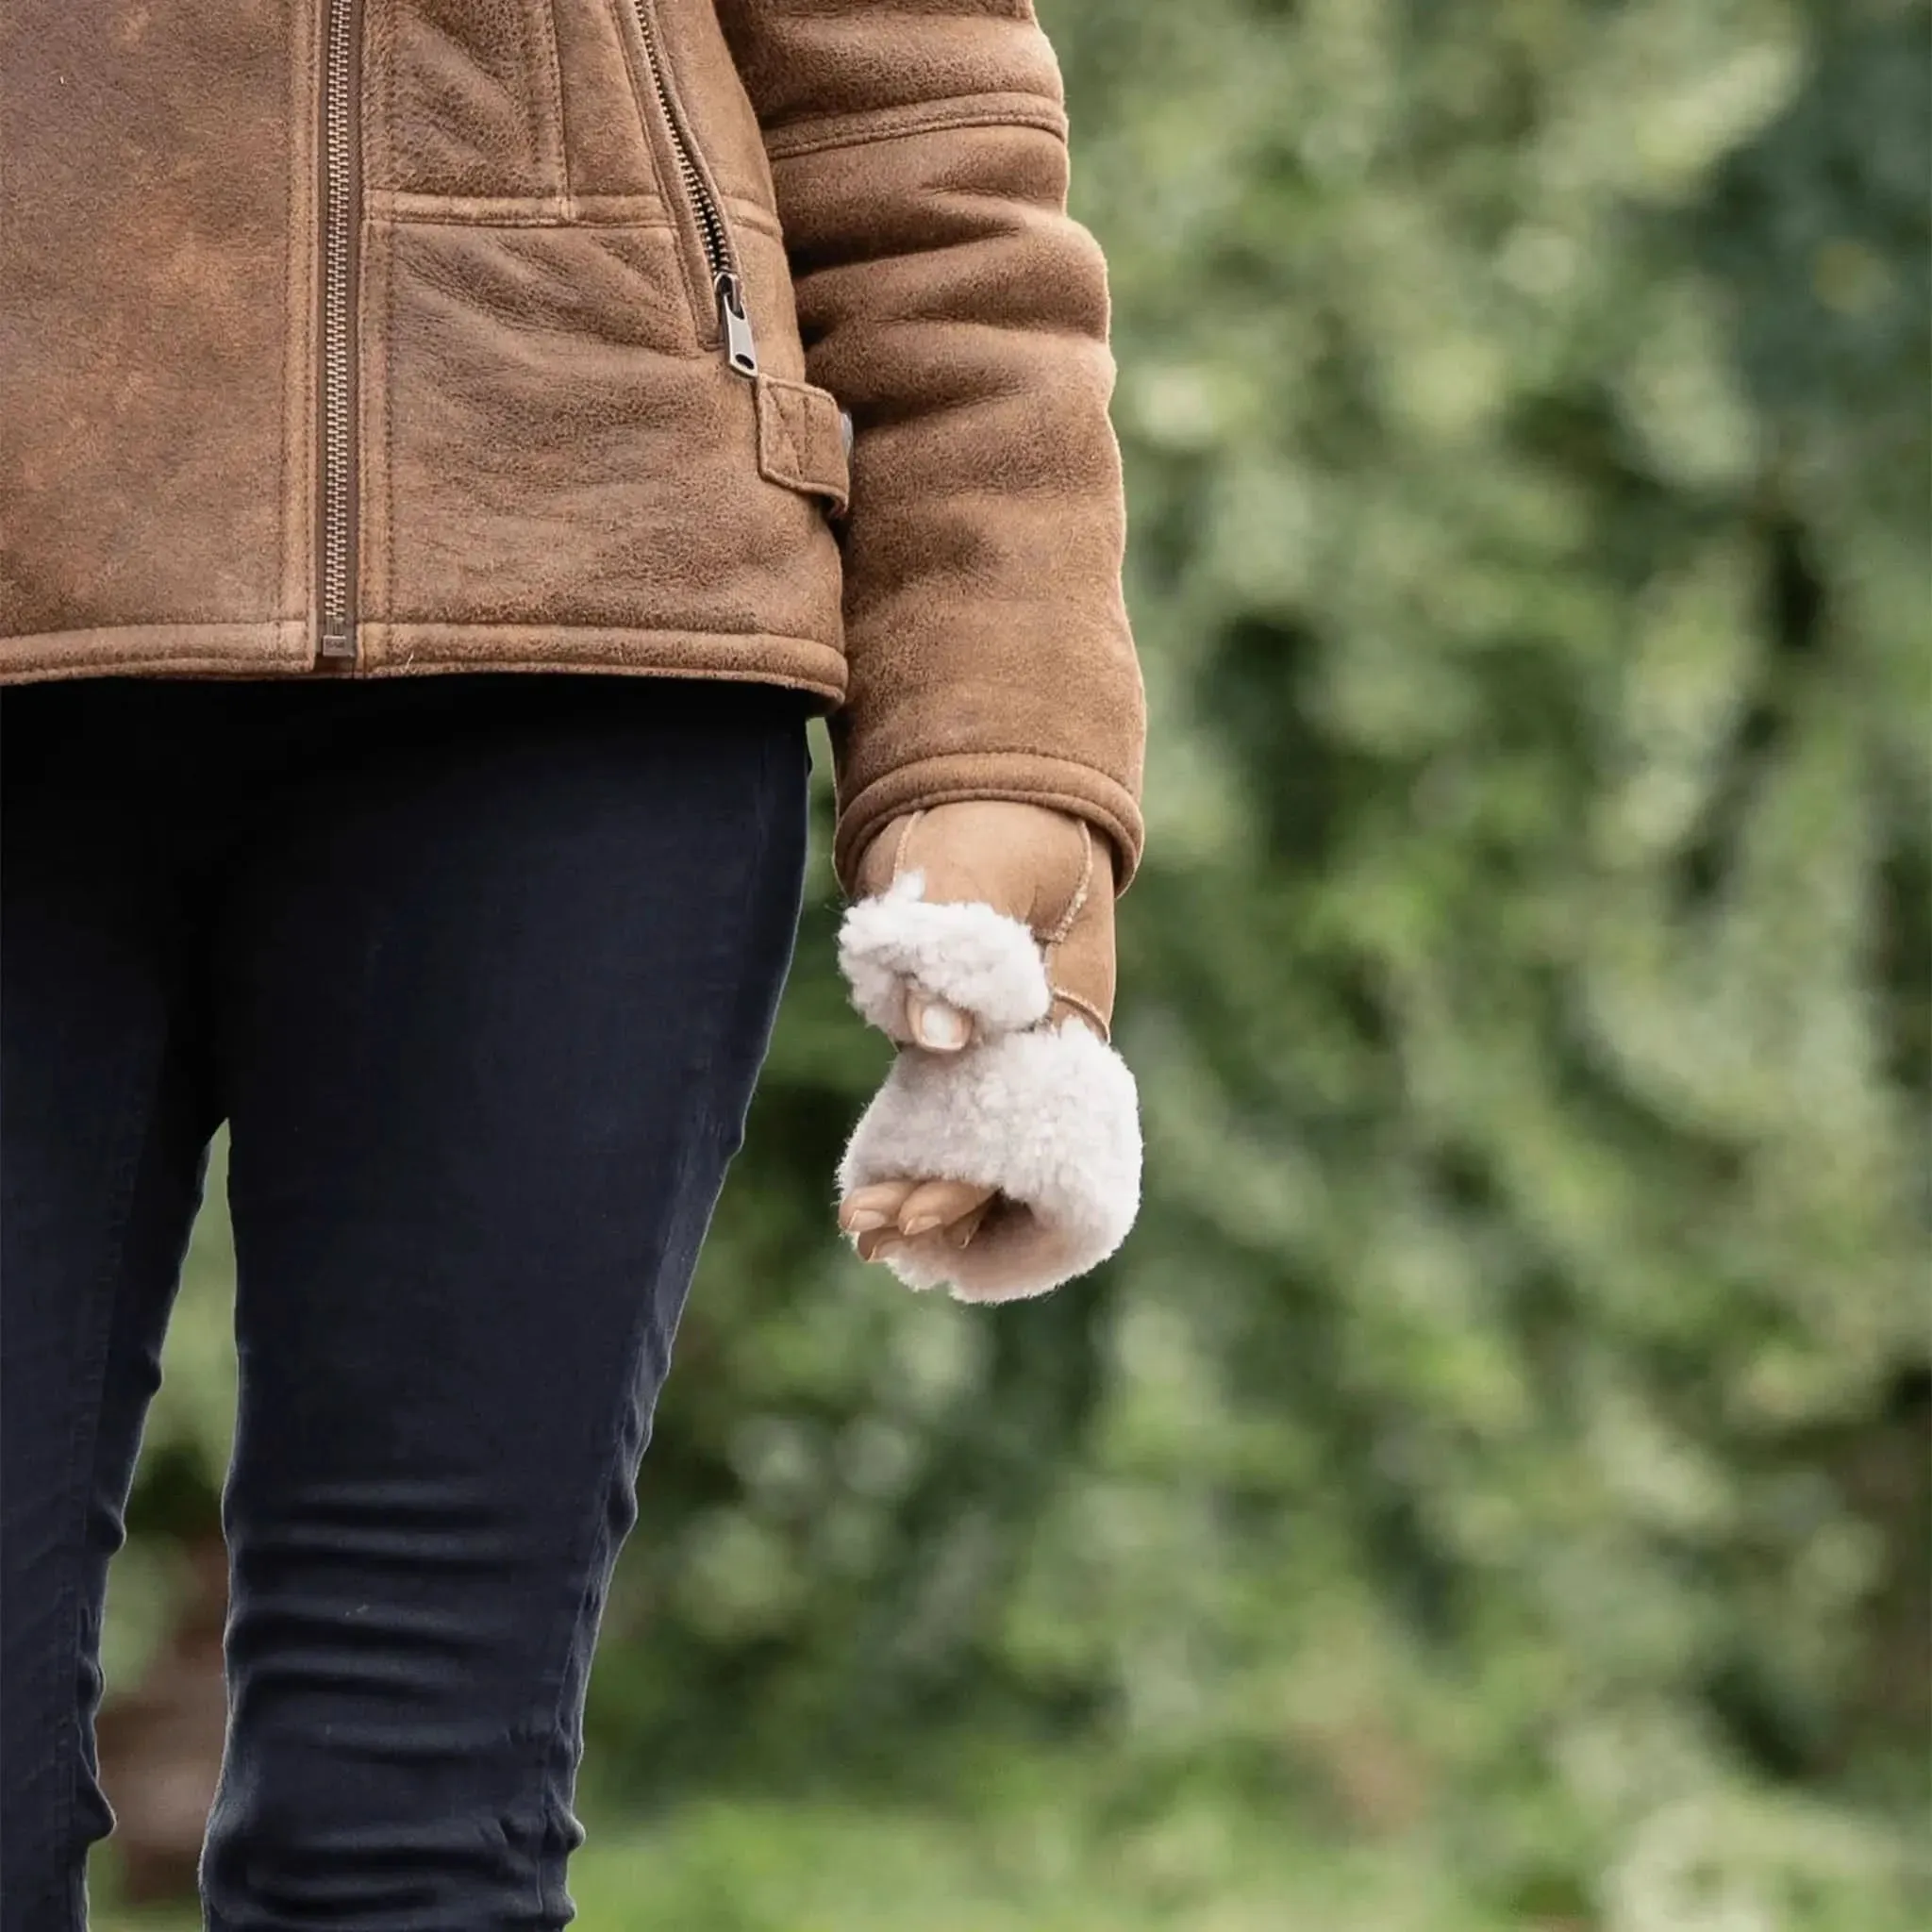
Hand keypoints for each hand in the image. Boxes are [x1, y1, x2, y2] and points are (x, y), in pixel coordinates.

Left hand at [834, 800, 1119, 1276]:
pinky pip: (943, 1128)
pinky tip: (870, 1205)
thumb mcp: (978, 871)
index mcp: (1065, 1031)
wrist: (991, 797)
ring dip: (921, 1200)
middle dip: (937, 1208)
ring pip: (972, 1156)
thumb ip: (953, 944)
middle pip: (1000, 1162)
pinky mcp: (957, 1047)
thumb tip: (934, 1035)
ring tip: (860, 1232)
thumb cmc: (997, 829)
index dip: (973, 1189)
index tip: (914, 1221)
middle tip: (865, 1232)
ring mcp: (998, 1058)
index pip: (1029, 1139)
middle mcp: (1037, 1060)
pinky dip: (912, 1168)